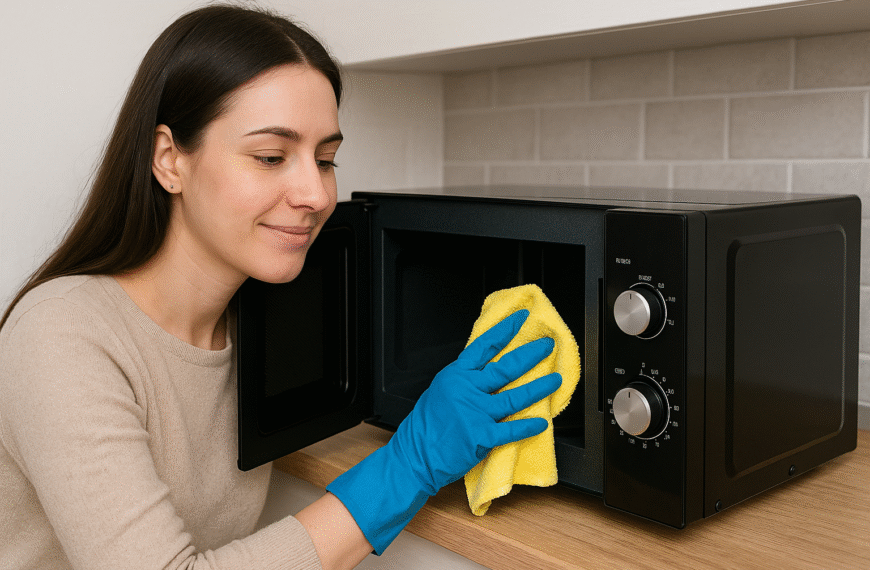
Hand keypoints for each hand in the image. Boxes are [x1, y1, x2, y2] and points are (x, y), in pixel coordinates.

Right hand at [326, 310, 561, 553]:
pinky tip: (542, 422)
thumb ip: (465, 379)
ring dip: (538, 387)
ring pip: (515, 396)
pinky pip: (511, 429)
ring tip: (555, 380)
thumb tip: (488, 367)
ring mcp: (475, 412)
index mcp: (456, 375)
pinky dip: (528, 426)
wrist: (415, 455)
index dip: (505, 330)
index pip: (484, 346)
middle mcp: (467, 390)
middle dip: (530, 354)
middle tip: (547, 345)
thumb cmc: (426, 426)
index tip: (521, 319)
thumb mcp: (441, 390)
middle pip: (505, 367)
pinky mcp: (481, 435)